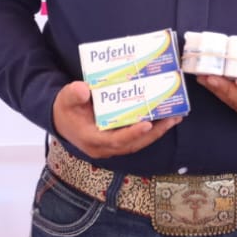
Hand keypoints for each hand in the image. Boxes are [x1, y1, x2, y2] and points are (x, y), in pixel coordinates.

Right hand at [51, 80, 181, 158]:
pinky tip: (163, 119)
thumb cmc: (65, 109)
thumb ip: (73, 94)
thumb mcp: (65, 99)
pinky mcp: (117, 140)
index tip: (147, 125)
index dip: (131, 134)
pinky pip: (136, 138)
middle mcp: (104, 147)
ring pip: (138, 142)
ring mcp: (112, 146)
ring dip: (157, 132)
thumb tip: (82, 89)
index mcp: (91, 139)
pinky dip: (151, 130)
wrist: (62, 120)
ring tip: (174, 118)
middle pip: (133, 144)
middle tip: (172, 118)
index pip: (114, 140)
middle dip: (154, 133)